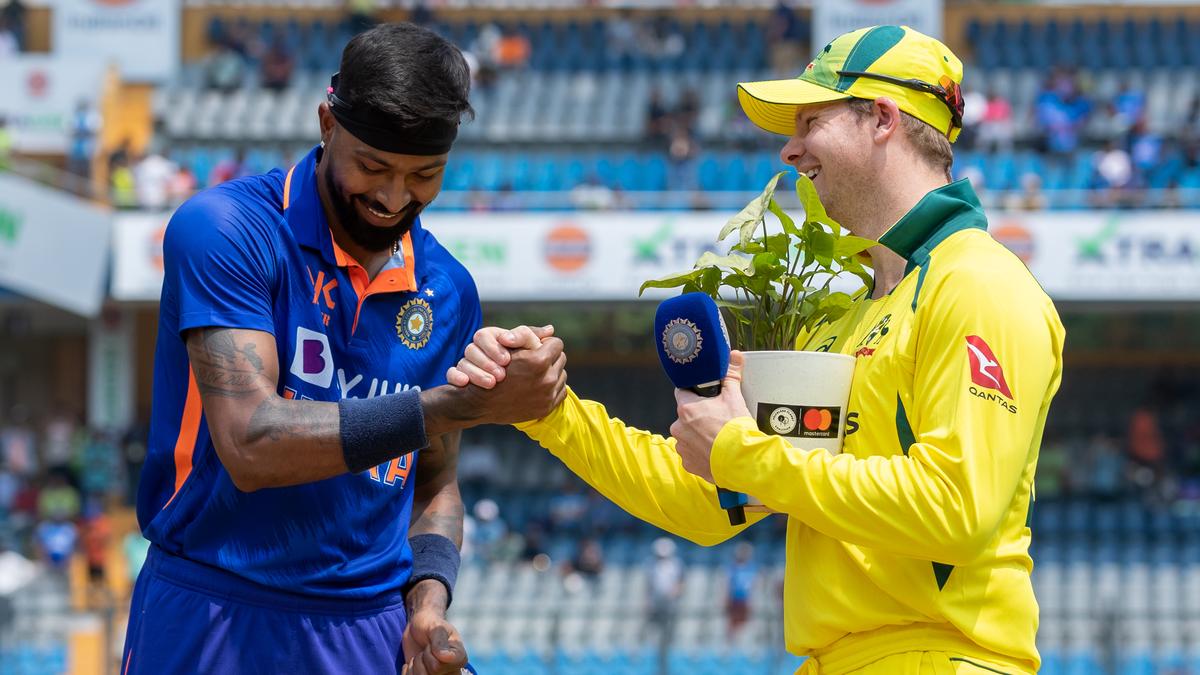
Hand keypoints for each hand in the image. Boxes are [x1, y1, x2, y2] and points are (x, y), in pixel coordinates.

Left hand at [401, 609, 467, 674]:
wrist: (418, 628)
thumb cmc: (430, 624)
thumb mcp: (436, 627)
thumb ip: (440, 641)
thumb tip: (443, 657)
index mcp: (459, 658)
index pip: (439, 666)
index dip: (429, 653)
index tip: (431, 643)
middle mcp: (452, 670)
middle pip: (431, 673)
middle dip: (421, 659)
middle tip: (426, 648)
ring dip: (414, 665)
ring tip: (420, 655)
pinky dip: (408, 672)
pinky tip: (412, 663)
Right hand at [434, 335, 566, 426]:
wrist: (482, 402)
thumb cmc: (492, 369)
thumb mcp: (508, 348)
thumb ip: (529, 335)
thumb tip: (551, 329)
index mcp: (539, 361)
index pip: (556, 344)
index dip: (546, 343)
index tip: (538, 347)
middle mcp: (547, 379)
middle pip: (561, 359)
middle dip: (550, 357)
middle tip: (539, 359)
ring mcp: (548, 395)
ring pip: (562, 376)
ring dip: (552, 372)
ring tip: (538, 373)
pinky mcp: (547, 408)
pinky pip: (560, 392)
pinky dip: (552, 388)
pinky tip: (539, 385)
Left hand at [670, 351, 751, 482]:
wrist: (742, 461)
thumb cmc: (736, 429)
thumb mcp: (734, 398)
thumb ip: (731, 376)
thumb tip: (734, 356)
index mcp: (686, 408)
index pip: (682, 392)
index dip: (694, 393)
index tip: (704, 397)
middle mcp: (679, 428)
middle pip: (686, 416)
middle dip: (698, 417)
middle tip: (717, 419)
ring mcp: (682, 447)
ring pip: (687, 436)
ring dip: (698, 436)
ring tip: (717, 438)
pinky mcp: (689, 464)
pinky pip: (692, 454)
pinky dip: (701, 453)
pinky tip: (715, 452)